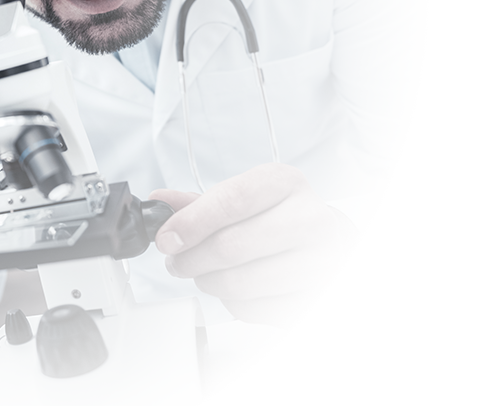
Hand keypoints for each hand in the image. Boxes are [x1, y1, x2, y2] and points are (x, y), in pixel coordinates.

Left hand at [150, 163, 381, 335]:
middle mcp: (312, 220)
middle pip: (229, 247)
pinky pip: (251, 310)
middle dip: (190, 259)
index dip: (189, 223)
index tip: (166, 239)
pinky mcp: (318, 304)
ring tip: (205, 273)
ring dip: (207, 282)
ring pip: (237, 283)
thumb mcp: (244, 198)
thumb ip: (198, 203)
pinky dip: (232, 303)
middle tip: (177, 261)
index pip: (230, 201)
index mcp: (287, 183)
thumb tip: (158, 202)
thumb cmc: (281, 221)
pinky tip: (238, 289)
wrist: (334, 252)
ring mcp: (321, 265)